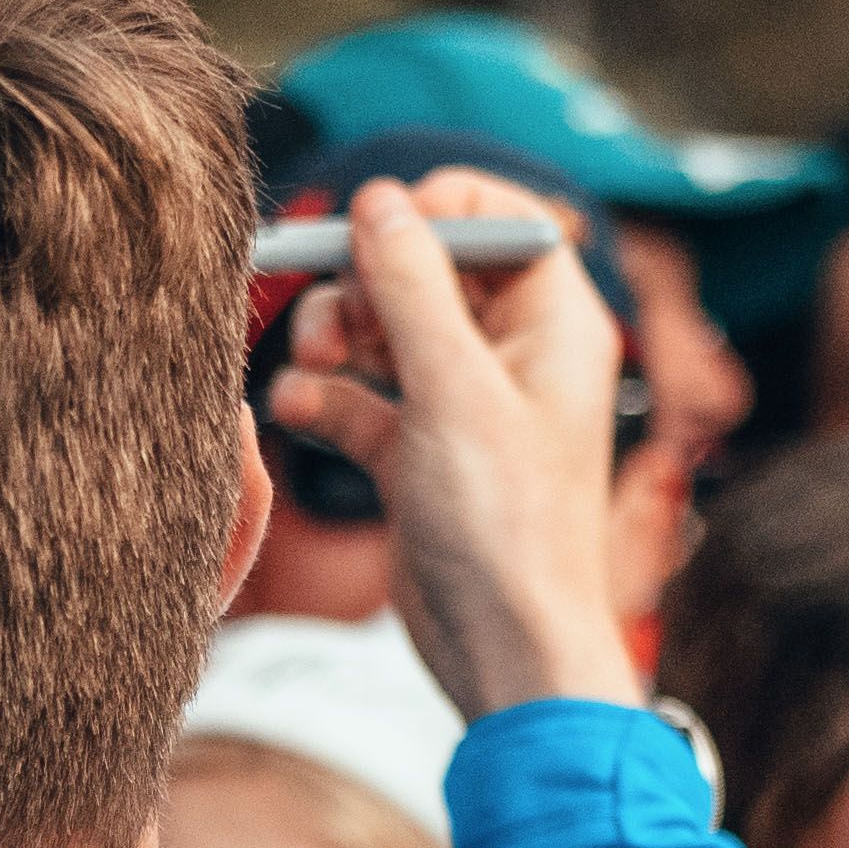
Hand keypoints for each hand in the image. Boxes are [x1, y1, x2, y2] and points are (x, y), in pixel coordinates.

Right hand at [270, 176, 629, 720]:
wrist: (504, 648)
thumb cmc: (506, 523)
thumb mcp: (452, 388)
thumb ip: (410, 287)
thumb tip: (380, 199)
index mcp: (553, 322)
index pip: (496, 220)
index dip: (430, 217)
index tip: (374, 239)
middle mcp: (511, 355)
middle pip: (425, 271)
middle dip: (365, 285)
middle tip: (334, 321)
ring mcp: (461, 406)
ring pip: (383, 331)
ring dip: (335, 337)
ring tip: (309, 365)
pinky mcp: (418, 455)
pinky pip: (360, 398)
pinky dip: (325, 397)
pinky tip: (296, 411)